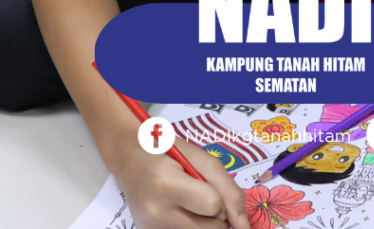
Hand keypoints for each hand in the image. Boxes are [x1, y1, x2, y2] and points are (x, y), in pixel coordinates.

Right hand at [110, 135, 248, 228]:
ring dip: (205, 222)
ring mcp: (149, 228)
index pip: (213, 205)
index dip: (221, 197)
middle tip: (203, 194)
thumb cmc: (168, 151)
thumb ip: (227, 188)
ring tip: (191, 201)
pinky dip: (192, 225)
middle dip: (217, 214)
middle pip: (208, 228)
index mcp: (167, 184)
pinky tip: (181, 211)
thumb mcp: (201, 158)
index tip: (211, 186)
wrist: (130, 158)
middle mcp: (155, 212)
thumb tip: (243, 224)